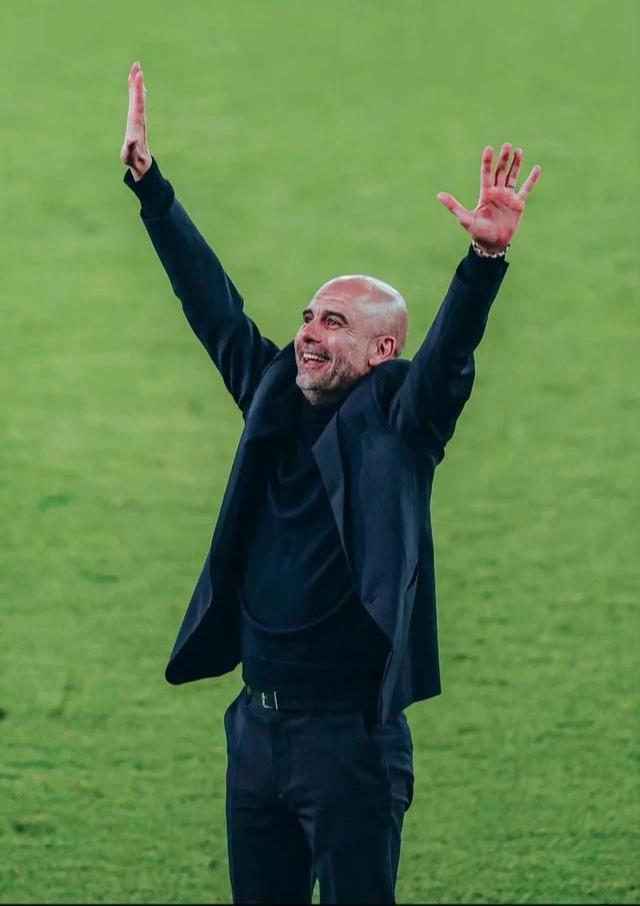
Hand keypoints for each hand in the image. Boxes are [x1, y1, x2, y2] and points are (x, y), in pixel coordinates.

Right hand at [120, 61, 151, 181]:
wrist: (141, 162)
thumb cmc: (133, 159)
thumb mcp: (130, 155)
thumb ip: (131, 148)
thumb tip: (131, 140)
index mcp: (136, 123)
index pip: (138, 103)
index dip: (138, 90)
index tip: (139, 76)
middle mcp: (139, 117)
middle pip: (139, 96)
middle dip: (138, 81)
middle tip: (137, 65)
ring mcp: (138, 117)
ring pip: (138, 97)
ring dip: (137, 82)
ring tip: (136, 68)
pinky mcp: (136, 117)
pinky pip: (136, 100)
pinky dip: (135, 90)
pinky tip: (135, 81)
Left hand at [437, 143, 540, 252]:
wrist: (492, 244)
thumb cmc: (477, 232)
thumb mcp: (465, 218)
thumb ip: (453, 206)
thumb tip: (438, 195)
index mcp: (485, 193)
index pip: (486, 173)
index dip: (487, 161)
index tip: (489, 148)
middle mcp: (497, 192)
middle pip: (500, 172)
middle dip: (503, 159)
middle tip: (507, 145)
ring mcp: (508, 197)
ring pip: (512, 176)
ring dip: (515, 164)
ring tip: (518, 151)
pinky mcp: (518, 203)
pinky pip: (526, 189)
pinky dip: (532, 179)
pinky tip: (537, 168)